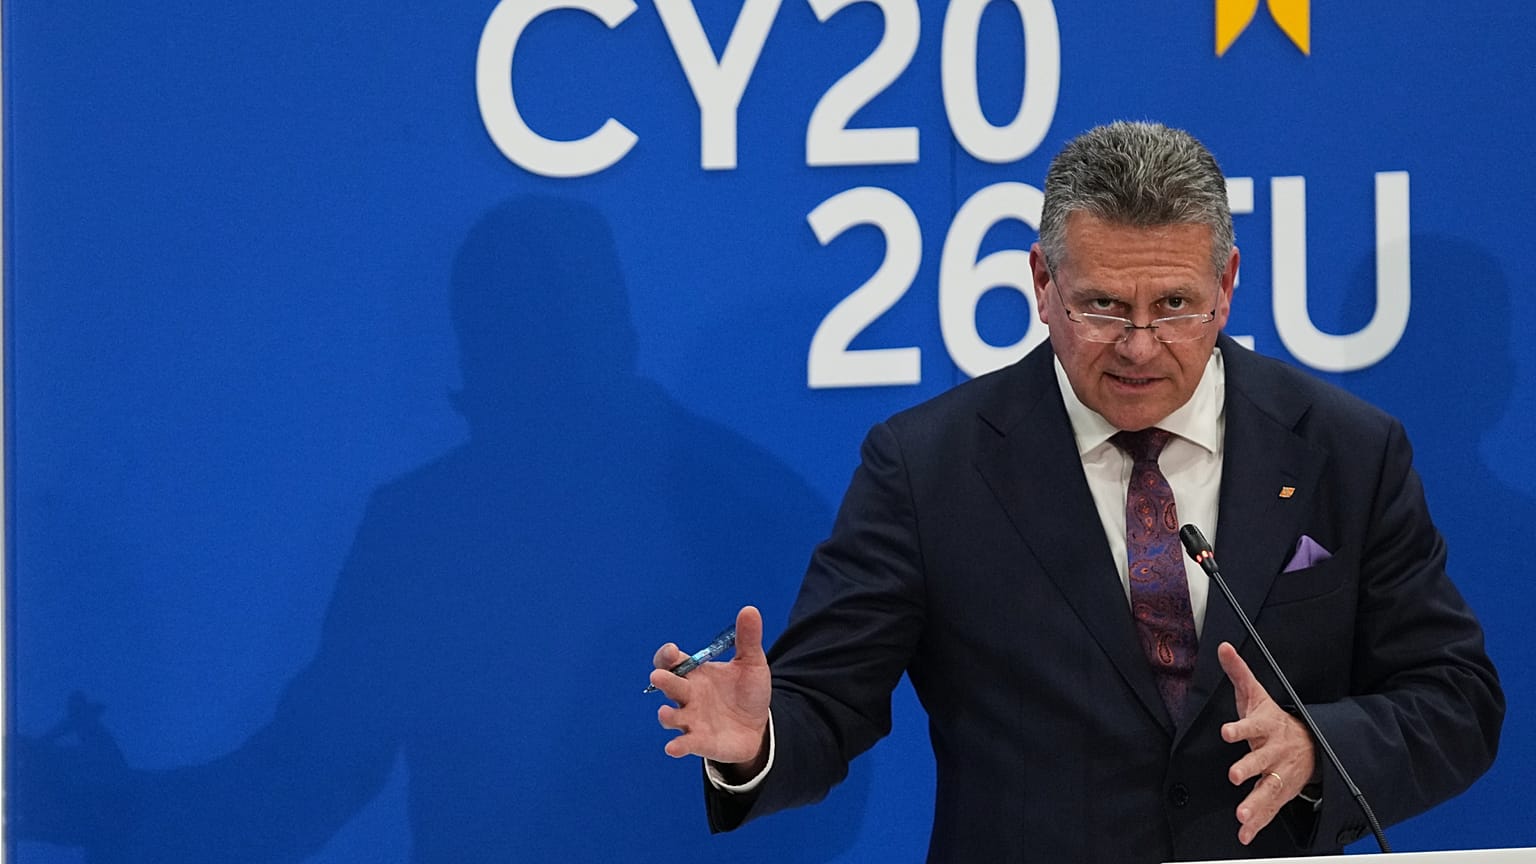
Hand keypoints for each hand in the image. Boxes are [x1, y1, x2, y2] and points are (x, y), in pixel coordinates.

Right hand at [652, 606, 772, 773]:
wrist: (759, 727)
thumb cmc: (748, 693)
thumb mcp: (752, 664)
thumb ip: (748, 640)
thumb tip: (750, 609)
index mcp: (696, 674)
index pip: (673, 662)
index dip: (667, 656)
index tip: (672, 651)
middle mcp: (688, 696)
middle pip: (669, 686)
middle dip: (663, 681)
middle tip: (659, 676)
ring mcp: (691, 720)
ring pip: (671, 717)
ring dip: (667, 716)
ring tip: (666, 714)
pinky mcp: (699, 742)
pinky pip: (685, 744)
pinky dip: (677, 746)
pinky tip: (673, 748)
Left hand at [1217, 641, 1319, 844]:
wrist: (1312, 745)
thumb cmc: (1273, 718)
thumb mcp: (1257, 694)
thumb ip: (1238, 672)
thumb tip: (1222, 646)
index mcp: (1267, 727)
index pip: (1253, 726)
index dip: (1240, 728)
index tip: (1227, 731)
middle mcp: (1274, 752)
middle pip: (1261, 761)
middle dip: (1249, 768)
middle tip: (1234, 775)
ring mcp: (1278, 774)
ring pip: (1268, 790)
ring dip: (1255, 804)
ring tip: (1242, 816)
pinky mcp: (1279, 792)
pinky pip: (1268, 810)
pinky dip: (1257, 824)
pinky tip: (1244, 835)